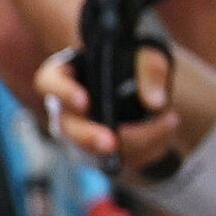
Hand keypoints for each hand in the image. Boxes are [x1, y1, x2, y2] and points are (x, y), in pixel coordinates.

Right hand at [39, 33, 213, 178]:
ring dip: (131, 144)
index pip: (48, 81)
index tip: (85, 102)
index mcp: (67, 74)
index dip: (62, 92)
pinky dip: (148, 148)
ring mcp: (79, 134)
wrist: (146, 93)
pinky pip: (118, 160)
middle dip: (88, 137)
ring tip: (167, 123)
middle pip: (65, 126)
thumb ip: (151, 69)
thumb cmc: (135, 66)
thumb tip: (155, 103)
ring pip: (92, 150)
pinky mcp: (100, 154)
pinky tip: (167, 128)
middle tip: (111, 143)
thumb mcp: (148, 56)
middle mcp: (66, 107)